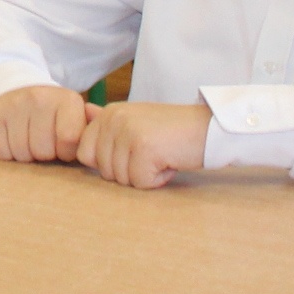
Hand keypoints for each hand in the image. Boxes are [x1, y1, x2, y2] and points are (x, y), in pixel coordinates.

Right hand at [0, 85, 91, 163]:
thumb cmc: (51, 111)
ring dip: (26, 154)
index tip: (62, 144)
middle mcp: (40, 98)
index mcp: (67, 100)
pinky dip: (8, 152)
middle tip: (42, 140)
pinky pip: (3, 152)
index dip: (65, 151)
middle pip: (43, 152)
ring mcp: (15, 105)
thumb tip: (102, 137)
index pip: (69, 141)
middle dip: (44, 153)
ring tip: (28, 138)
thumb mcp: (74, 113)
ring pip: (22, 154)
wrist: (14, 87)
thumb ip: (91, 127)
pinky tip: (13, 137)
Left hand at [78, 99, 210, 189]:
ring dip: (145, 175)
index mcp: (108, 113)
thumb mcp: (137, 121)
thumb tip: (84, 111)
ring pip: (122, 178)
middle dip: (129, 172)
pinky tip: (169, 162)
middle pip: (103, 170)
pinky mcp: (144, 148)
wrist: (210, 127)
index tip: (134, 152)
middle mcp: (114, 119)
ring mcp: (128, 132)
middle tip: (152, 154)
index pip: (85, 154)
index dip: (110, 164)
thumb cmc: (173, 130)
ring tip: (162, 155)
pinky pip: (140, 182)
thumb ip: (108, 122)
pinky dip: (158, 179)